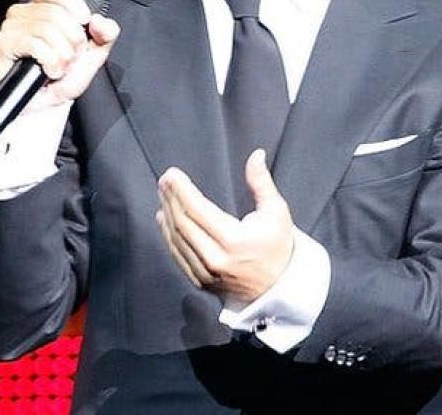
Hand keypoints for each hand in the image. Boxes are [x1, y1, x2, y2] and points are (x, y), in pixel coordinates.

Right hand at [0, 0, 120, 112]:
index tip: (84, 24)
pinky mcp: (3, 45)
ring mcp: (10, 28)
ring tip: (60, 67)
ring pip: (48, 29)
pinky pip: (36, 45)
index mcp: (40, 7)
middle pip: (56, 13)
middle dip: (74, 41)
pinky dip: (51, 63)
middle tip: (71, 58)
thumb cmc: (66, 76)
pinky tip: (50, 72)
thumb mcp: (94, 53)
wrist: (48, 106)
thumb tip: (99, 21)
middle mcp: (21, 13)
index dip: (73, 5)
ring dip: (63, 55)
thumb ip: (106, 33)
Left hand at [155, 149, 294, 305]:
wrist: (278, 287)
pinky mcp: (200, 281)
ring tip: (163, 195)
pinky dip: (168, 235)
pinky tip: (163, 219)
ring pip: (176, 239)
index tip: (172, 174)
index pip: (197, 209)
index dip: (181, 190)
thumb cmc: (277, 246)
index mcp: (233, 240)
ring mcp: (206, 273)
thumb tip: (256, 155)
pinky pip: (177, 255)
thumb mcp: (276, 212)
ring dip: (166, 214)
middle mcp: (216, 258)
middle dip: (170, 198)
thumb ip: (262, 183)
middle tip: (164, 180)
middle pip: (182, 222)